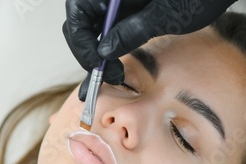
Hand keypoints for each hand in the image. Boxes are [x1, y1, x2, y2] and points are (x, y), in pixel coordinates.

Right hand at [63, 0, 237, 99]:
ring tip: (112, 75)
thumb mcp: (167, 15)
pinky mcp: (130, 3)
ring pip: (94, 24)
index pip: (77, 13)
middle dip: (89, 49)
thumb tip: (104, 53)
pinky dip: (111, 43)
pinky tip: (114, 63)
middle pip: (82, 19)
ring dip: (99, 50)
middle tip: (106, 75)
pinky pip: (111, 23)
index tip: (98, 66)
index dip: (83, 44)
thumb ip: (131, 32)